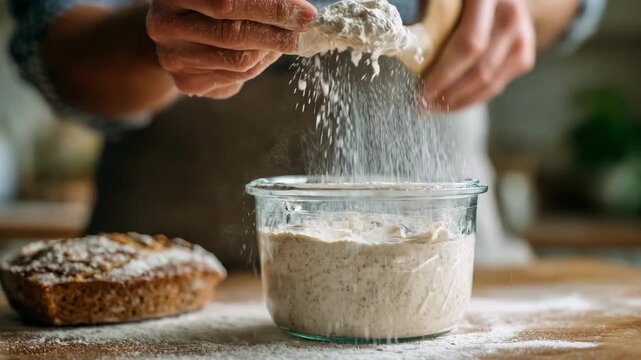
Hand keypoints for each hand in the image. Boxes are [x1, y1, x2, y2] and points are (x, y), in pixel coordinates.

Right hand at [147, 0, 316, 98]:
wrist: (176, 30)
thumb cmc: (208, 5)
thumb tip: (299, 8)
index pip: (230, 1)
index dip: (273, 7)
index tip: (306, 13)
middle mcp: (165, 25)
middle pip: (234, 33)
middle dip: (278, 33)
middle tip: (305, 31)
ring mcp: (173, 57)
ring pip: (240, 61)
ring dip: (270, 52)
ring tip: (284, 40)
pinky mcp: (185, 82)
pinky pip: (236, 78)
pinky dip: (258, 66)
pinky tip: (264, 54)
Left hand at [422, 0, 534, 110]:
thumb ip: (433, 17)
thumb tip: (409, 50)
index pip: (469, 45)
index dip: (444, 74)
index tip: (420, 92)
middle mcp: (510, 18)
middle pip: (480, 70)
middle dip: (448, 94)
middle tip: (423, 106)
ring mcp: (521, 38)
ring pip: (490, 84)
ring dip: (459, 102)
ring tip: (434, 108)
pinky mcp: (524, 56)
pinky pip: (496, 86)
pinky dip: (472, 98)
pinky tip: (452, 102)